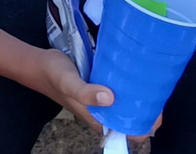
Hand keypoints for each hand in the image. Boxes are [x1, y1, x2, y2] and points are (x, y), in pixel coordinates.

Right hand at [31, 49, 160, 139]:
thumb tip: (110, 98)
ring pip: (127, 104)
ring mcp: (101, 100)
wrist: (39, 64)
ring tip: (150, 79)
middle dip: (146, 108)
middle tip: (155, 88)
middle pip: (132, 118)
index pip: (130, 132)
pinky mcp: (99, 87)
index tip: (156, 108)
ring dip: (138, 96)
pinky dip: (128, 85)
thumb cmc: (54, 75)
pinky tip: (134, 73)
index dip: (146, 125)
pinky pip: (119, 90)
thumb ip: (86, 93)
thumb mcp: (69, 84)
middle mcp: (103, 113)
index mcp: (99, 121)